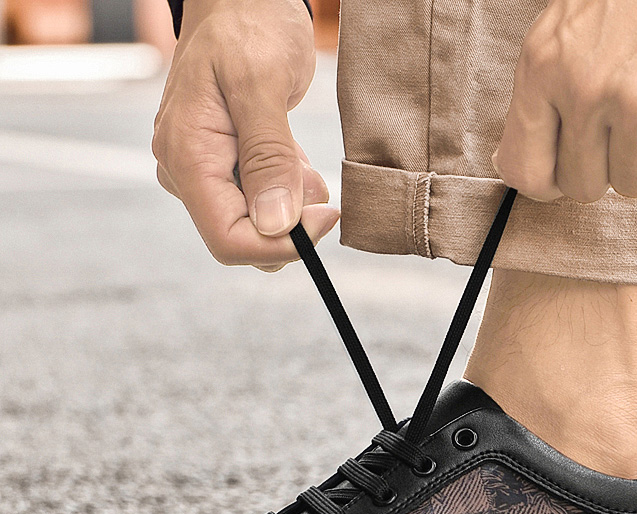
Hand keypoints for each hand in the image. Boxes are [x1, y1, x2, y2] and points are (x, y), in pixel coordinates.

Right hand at [152, 0, 339, 269]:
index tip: (326, 216)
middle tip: (314, 178)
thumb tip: (274, 225)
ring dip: (292, 205)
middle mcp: (186, 173)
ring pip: (257, 227)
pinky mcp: (224, 170)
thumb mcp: (263, 82)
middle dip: (289, 223)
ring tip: (300, 157)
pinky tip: (295, 159)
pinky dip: (288, 191)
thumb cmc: (248, 24)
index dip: (281, 244)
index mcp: (186, 156)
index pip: (229, 240)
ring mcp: (203, 173)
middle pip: (243, 240)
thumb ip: (268, 156)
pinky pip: (260, 204)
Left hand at [493, 0, 636, 202]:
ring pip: (632, 183)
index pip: (524, 170)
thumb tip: (519, 163)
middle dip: (603, 166)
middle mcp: (585, 90)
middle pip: (582, 186)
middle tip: (622, 127)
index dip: (547, 182)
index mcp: (543, 67)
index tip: (561, 174)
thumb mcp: (567, 29)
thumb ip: (542, 95)